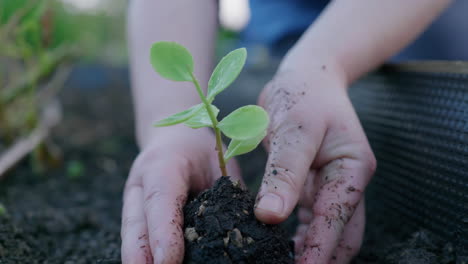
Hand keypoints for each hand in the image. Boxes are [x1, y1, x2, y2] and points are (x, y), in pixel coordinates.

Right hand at [121, 127, 239, 263]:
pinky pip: (137, 237)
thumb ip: (227, 193)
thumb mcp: (220, 162)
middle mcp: (141, 184)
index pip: (161, 201)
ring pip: (131, 234)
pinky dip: (144, 254)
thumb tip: (249, 227)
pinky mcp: (135, 214)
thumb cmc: (201, 151)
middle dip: (141, 255)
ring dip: (139, 259)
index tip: (168, 262)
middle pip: (135, 224)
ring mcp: (133, 200)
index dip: (163, 233)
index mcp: (163, 166)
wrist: (173, 139)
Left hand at [254, 66, 375, 262]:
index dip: (320, 248)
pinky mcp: (314, 184)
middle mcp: (347, 181)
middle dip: (320, 255)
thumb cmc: (303, 96)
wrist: (306, 77)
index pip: (337, 217)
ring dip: (311, 250)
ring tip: (283, 263)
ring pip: (327, 229)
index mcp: (352, 168)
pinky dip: (302, 236)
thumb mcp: (294, 130)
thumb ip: (284, 173)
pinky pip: (311, 218)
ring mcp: (331, 184)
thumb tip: (269, 216)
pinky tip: (282, 246)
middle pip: (341, 232)